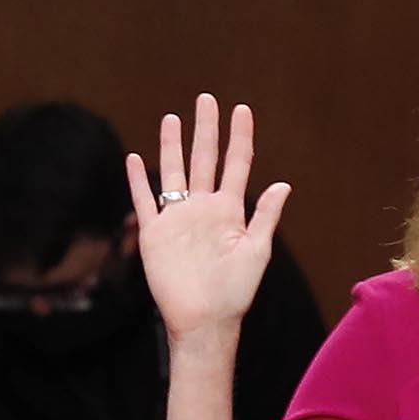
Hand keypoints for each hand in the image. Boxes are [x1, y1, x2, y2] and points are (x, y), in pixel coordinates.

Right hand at [126, 93, 292, 344]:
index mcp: (230, 211)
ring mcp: (178, 219)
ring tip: (172, 118)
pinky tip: (135, 158)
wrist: (204, 320)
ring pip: (174, 172)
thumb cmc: (235, 292)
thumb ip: (265, 216)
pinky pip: (145, 201)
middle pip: (204, 159)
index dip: (239, 137)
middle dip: (206, 129)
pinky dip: (138, 180)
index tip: (241, 110)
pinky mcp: (155, 234)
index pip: (236, 165)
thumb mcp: (257, 252)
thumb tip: (283, 184)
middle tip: (207, 99)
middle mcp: (203, 208)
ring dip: (172, 146)